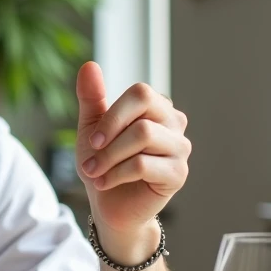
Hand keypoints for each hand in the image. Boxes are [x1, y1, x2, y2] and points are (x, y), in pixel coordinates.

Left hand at [74, 62, 190, 260]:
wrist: (109, 204)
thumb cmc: (103, 163)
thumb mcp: (92, 128)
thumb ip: (91, 97)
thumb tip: (89, 65)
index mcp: (157, 108)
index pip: (141, 93)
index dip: (113, 115)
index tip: (94, 139)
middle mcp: (175, 123)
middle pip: (144, 112)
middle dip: (110, 136)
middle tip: (92, 157)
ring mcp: (181, 149)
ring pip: (143, 137)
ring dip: (110, 158)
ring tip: (96, 172)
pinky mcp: (178, 174)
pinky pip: (144, 165)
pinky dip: (116, 174)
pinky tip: (106, 183)